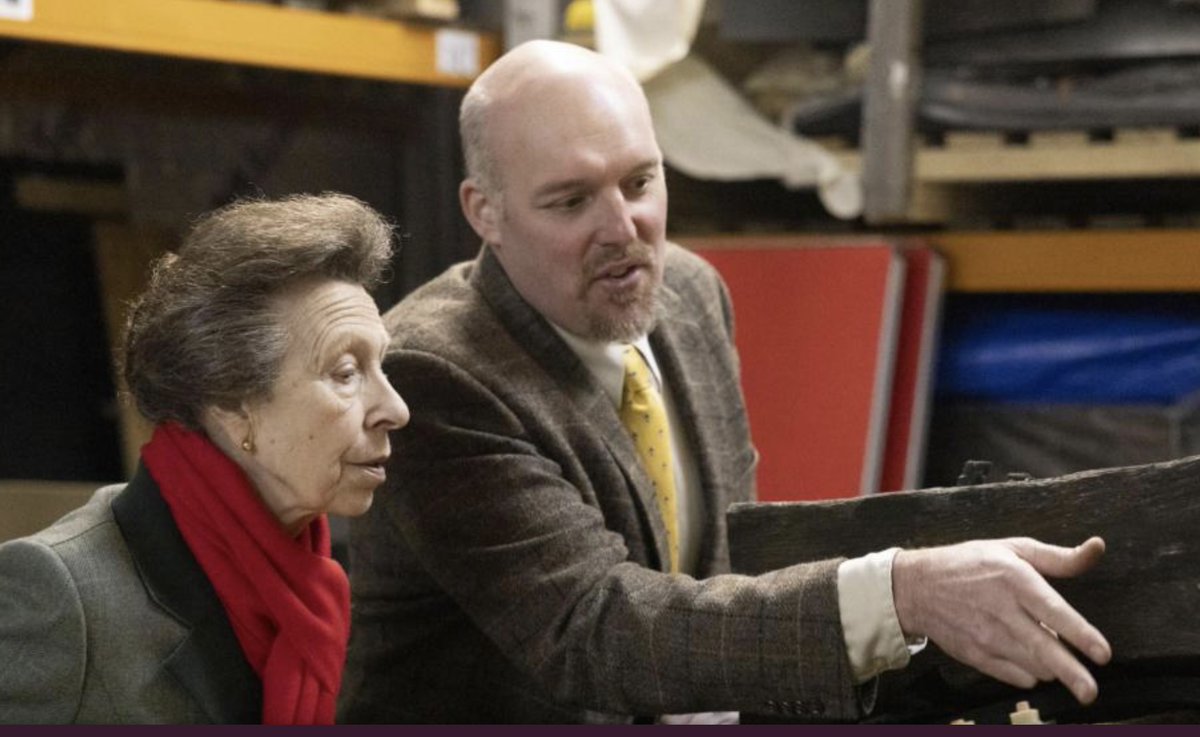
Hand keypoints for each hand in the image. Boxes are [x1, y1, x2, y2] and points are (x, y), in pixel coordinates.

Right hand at [892, 537, 1111, 703]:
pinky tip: (1028, 659)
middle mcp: (1001, 611)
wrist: (916, 587)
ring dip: (1052, 667)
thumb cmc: (968, 564)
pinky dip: (1029, 673)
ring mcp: (986, 637)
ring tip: (1054, 657)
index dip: (1080, 634)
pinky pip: (1015, 676)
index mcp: (1014, 580)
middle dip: (1071, 674)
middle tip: (1090, 693)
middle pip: (1043, 649)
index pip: (1053, 611)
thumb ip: (1059, 557)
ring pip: (1033, 666)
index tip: (1103, 654)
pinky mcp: (976, 656)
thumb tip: (1097, 548)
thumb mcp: (1013, 549)